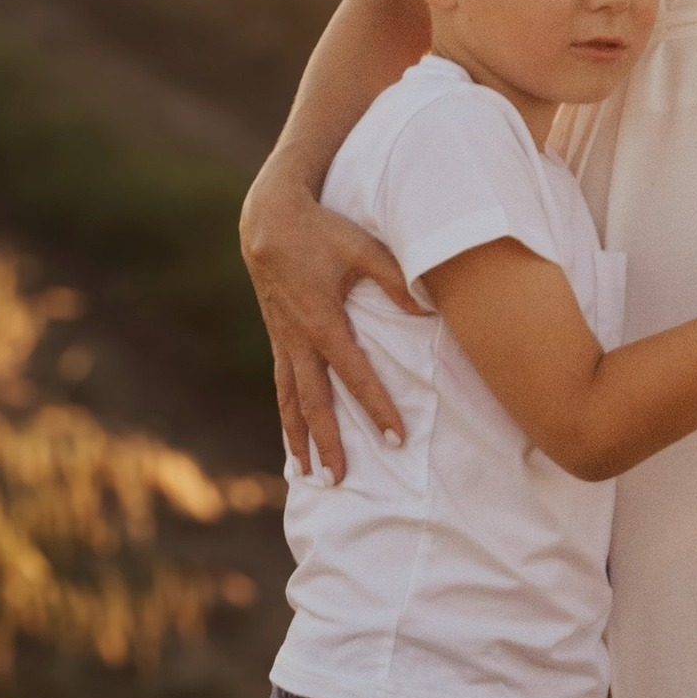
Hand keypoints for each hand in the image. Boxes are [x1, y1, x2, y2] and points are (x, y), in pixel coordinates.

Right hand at [240, 163, 427, 479]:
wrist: (268, 218)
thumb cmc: (322, 231)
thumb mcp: (363, 248)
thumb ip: (397, 280)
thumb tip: (428, 310)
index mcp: (323, 323)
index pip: (356, 377)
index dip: (377, 409)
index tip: (396, 439)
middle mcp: (299, 339)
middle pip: (314, 403)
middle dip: (328, 442)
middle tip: (340, 479)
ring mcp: (284, 340)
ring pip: (290, 400)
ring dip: (298, 439)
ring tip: (306, 474)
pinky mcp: (277, 336)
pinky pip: (281, 384)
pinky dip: (286, 414)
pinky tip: (292, 438)